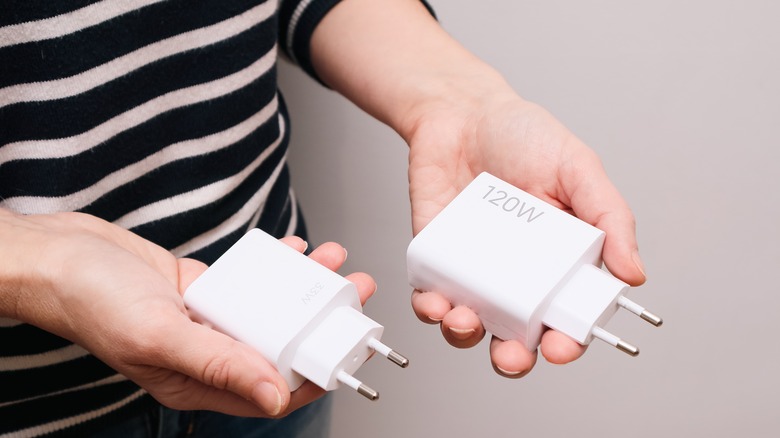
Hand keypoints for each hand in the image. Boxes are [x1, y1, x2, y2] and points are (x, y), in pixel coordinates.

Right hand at [0, 209, 375, 416]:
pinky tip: (298, 251)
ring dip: (305, 287)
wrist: (60, 256)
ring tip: (335, 263)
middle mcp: (207, 353)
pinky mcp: (203, 289)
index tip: (349, 347)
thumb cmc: (91, 300)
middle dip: (322, 321)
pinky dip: (276, 266)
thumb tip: (275, 395)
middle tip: (354, 294)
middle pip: (280, 345)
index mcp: (197, 381)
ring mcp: (207, 319)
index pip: (272, 389)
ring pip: (271, 309)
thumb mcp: (158, 336)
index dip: (316, 371)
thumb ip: (219, 363)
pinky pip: (252, 281)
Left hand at [307, 0, 642, 376]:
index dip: (567, 341)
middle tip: (511, 354)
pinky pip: (429, 296)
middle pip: (516, 334)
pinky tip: (434, 302)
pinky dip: (429, 308)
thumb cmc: (523, 136)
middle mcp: (515, 273)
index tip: (562, 346)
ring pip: (469, 324)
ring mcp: (473, 268)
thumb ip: (608, 217)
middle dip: (514, 357)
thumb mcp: (578, 168)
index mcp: (557, 260)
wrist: (462, 111)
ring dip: (465, 335)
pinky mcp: (435, 258)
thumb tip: (635, 274)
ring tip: (465, 320)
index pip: (566, 315)